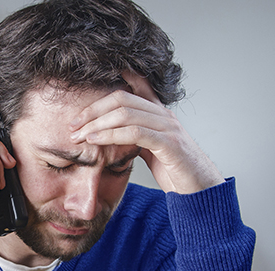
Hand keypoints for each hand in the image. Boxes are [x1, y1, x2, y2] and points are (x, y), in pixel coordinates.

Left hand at [68, 71, 224, 193]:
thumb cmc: (176, 171)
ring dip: (97, 124)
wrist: (202, 190)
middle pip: (122, 99)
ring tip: (79, 135)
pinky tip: (96, 141)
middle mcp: (164, 116)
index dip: (118, 76)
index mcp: (159, 114)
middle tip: (73, 124)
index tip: (93, 76)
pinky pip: (136, 133)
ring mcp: (168, 128)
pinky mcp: (169, 145)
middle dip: (93, 110)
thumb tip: (112, 136)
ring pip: (126, 114)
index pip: (138, 86)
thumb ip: (136, 138)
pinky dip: (111, 135)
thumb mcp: (152, 149)